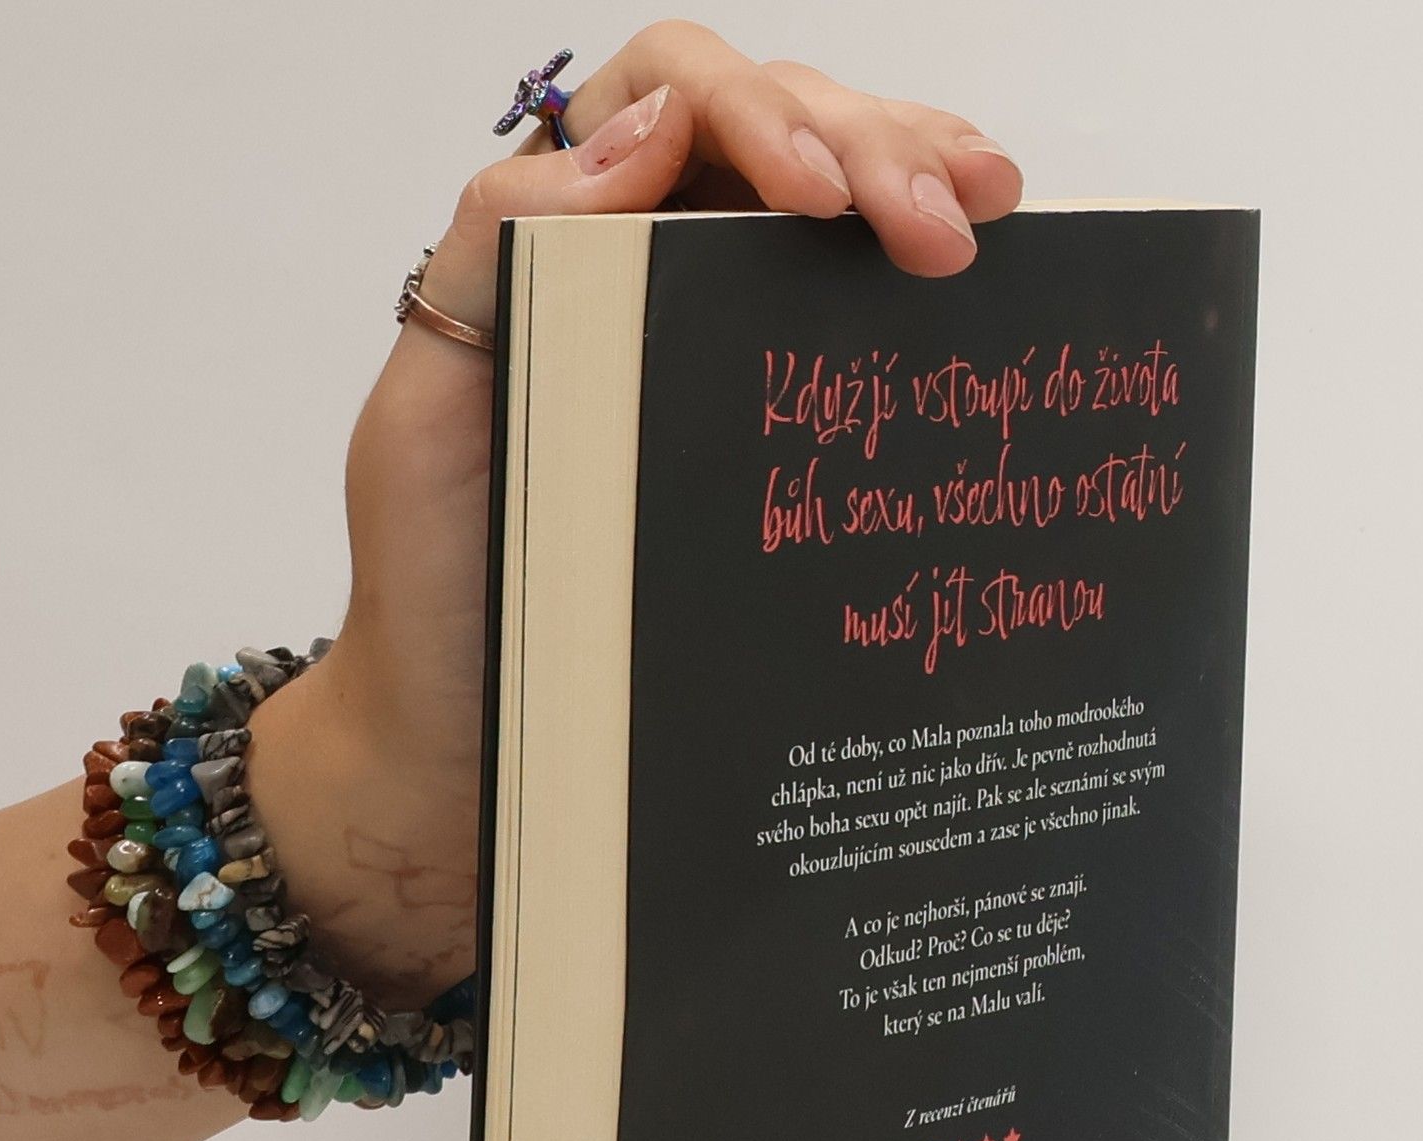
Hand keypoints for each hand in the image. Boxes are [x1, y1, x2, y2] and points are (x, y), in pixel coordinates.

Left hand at [249, 22, 1023, 1004]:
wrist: (460, 758)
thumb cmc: (437, 605)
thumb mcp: (425, 421)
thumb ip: (498, 260)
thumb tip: (643, 135)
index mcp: (558, 245)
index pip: (671, 100)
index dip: (759, 114)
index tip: (823, 200)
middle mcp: (646, 272)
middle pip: (779, 137)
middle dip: (877, 152)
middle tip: (955, 227)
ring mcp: (716, 350)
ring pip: (834, 209)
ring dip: (922, 184)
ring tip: (996, 212)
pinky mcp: (771, 439)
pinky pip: (850, 332)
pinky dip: (917, 292)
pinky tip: (988, 288)